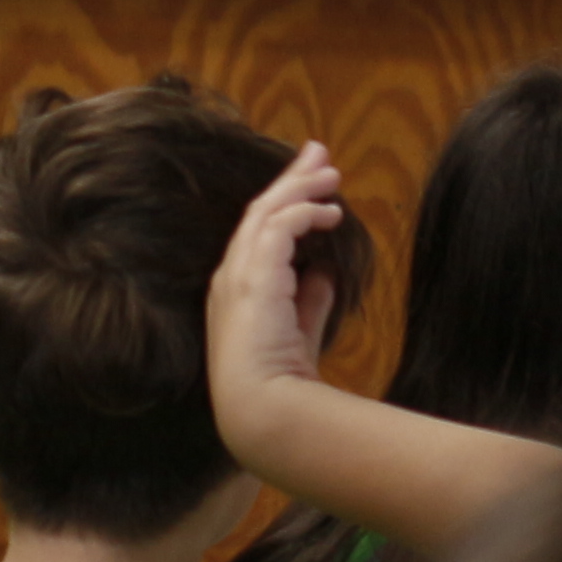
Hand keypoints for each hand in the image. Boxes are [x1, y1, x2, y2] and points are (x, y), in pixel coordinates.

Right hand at [203, 141, 347, 455]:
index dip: (285, 203)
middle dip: (290, 179)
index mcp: (236, 290)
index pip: (259, 233)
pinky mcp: (252, 275)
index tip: (312, 183)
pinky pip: (277, 228)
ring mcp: (236, 274)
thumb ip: (309, 303)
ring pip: (265, 212)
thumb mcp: (300, 333)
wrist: (262, 408)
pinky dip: (303, 213)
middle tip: (318, 152)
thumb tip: (324, 275)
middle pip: (259, 211)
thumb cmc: (279, 382)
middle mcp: (229, 275)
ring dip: (299, 187)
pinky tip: (329, 211)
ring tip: (331, 172)